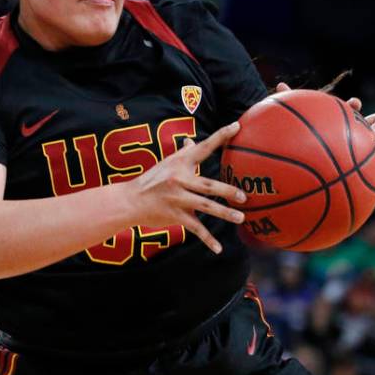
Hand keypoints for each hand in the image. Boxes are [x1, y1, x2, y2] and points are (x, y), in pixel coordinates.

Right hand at [125, 122, 245, 254]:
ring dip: (225, 213)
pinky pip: (195, 228)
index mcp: (180, 163)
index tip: (236, 126)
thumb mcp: (166, 164)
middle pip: (208, 185)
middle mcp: (179, 179)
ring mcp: (177, 198)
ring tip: (240, 217)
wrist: (129, 201)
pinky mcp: (175, 215)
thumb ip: (182, 154)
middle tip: (244, 196)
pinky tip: (218, 248)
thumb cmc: (151, 180)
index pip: (204, 147)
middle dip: (227, 191)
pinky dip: (207, 239)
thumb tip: (190, 141)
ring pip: (205, 206)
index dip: (221, 136)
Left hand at [275, 82, 374, 159]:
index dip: (354, 105)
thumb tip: (279, 86)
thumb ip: (292, 106)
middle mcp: (359, 134)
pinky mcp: (369, 166)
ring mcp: (366, 150)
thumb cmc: (306, 141)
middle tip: (371, 127)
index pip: (353, 108)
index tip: (352, 103)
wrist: (312, 166)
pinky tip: (371, 171)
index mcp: (345, 121)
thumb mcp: (300, 123)